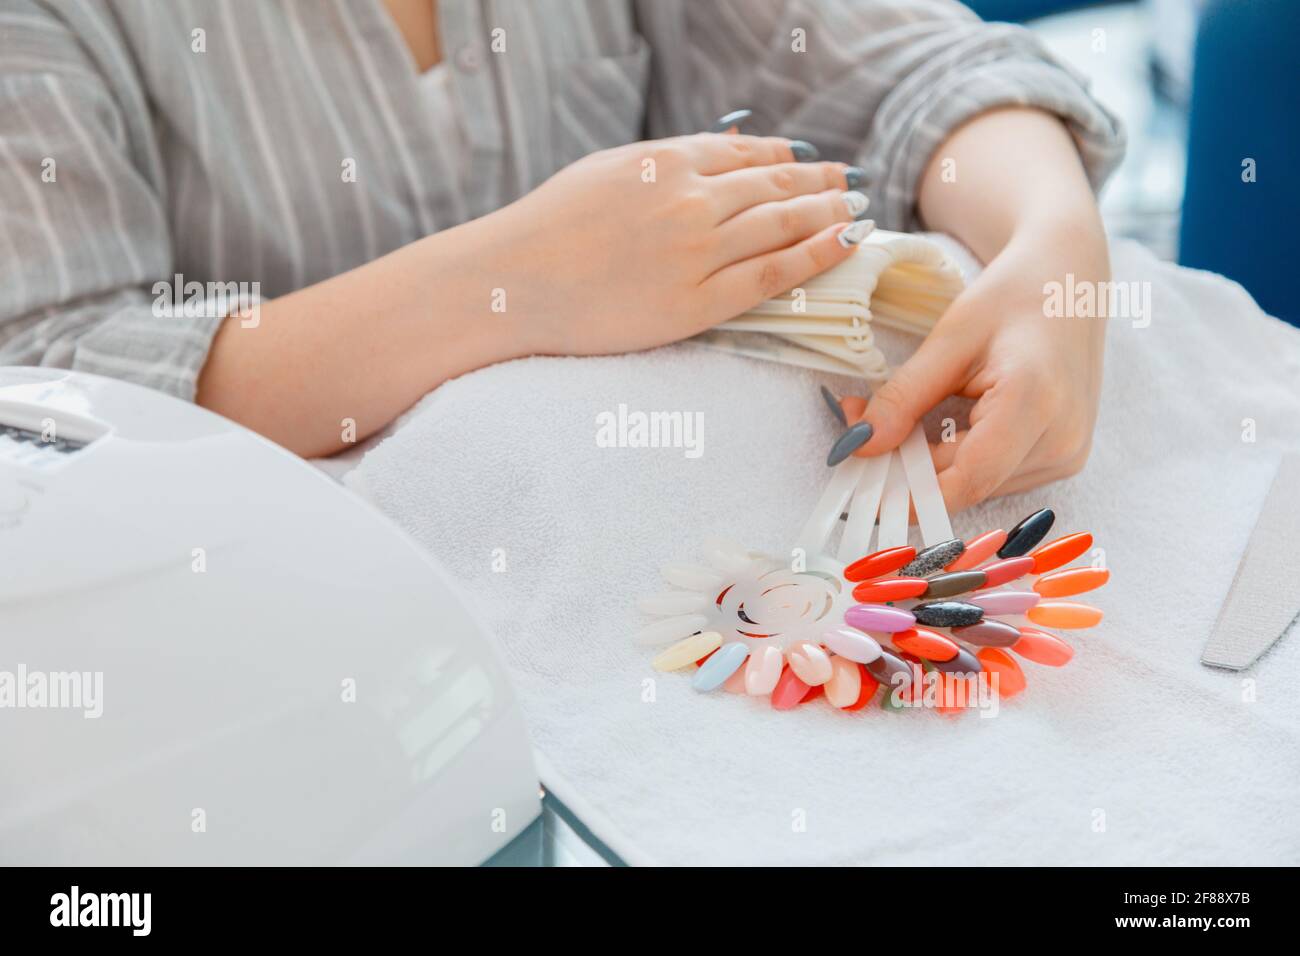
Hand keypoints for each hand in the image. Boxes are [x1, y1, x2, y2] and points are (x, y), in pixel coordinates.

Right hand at [473, 133, 872, 355]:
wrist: (512, 283)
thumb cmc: (548, 227)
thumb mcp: (608, 169)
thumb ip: (667, 160)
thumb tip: (722, 148)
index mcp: (665, 163)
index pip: (748, 156)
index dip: (788, 159)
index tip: (813, 163)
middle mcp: (691, 200)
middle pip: (776, 186)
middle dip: (820, 183)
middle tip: (849, 184)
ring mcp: (697, 251)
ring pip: (783, 225)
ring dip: (828, 214)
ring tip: (855, 213)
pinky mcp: (696, 302)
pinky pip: (772, 275)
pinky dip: (815, 256)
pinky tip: (844, 245)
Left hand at [844, 225, 1108, 511]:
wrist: (1070, 281)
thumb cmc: (1013, 297)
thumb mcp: (948, 340)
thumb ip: (903, 397)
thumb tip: (858, 446)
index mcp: (1035, 401)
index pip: (967, 479)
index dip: (911, 495)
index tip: (863, 491)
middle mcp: (1062, 439)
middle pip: (968, 484)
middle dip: (909, 471)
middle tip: (863, 437)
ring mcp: (1068, 453)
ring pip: (979, 486)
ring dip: (932, 467)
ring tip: (903, 425)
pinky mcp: (1065, 457)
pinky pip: (997, 476)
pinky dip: (960, 461)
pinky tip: (944, 429)